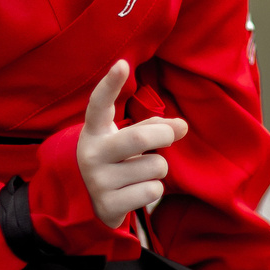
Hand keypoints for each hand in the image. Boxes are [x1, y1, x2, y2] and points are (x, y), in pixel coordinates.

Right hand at [77, 60, 188, 228]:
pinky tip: (136, 191)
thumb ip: (153, 128)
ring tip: (139, 173)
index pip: (99, 104)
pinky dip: (153, 189)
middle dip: (164, 135)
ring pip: (154, 167)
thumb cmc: (115, 161)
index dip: (110, 84)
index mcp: (94, 132)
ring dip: (158, 169)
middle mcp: (91, 154)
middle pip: (140, 137)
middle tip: (171, 135)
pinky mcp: (108, 205)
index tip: (122, 64)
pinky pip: (152, 191)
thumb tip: (183, 125)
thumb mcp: (125, 140)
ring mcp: (98, 181)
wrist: (87, 203)